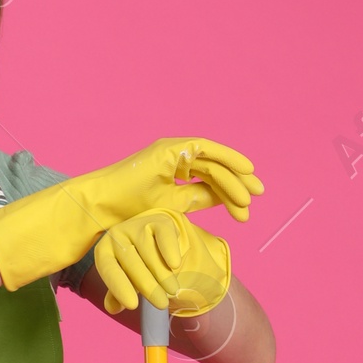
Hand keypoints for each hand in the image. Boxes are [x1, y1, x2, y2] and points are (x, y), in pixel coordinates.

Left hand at [93, 210, 231, 317]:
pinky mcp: (158, 221)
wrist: (154, 237)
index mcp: (104, 251)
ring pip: (149, 252)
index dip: (119, 288)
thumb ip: (117, 294)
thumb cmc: (136, 263)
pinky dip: (169, 250)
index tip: (132, 305)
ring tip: (172, 291)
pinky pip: (164, 237)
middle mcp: (117, 235)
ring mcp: (137, 226)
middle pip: (132, 263)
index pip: (109, 270)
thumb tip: (112, 308)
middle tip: (161, 304)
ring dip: (162, 274)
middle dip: (148, 286)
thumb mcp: (125, 277)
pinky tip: (175, 265)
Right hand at [104, 137, 262, 226]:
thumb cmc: (129, 213)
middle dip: (239, 183)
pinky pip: (206, 149)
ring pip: (213, 160)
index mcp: (175, 175)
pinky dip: (227, 157)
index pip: (209, 182)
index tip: (246, 212)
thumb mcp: (172, 208)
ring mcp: (173, 152)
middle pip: (215, 169)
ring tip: (249, 198)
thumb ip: (198, 200)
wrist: (103, 207)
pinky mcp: (170, 149)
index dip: (229, 195)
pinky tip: (244, 170)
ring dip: (234, 177)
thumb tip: (225, 199)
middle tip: (258, 197)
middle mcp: (176, 160)